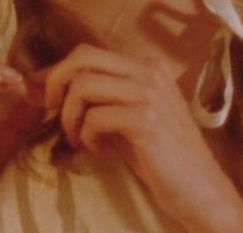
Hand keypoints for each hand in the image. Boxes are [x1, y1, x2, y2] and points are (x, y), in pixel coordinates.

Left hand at [42, 44, 242, 232]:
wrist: (200, 190)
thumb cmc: (161, 156)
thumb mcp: (129, 118)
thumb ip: (100, 99)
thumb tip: (51, 87)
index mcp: (147, 67)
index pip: (89, 53)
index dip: (58, 72)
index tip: (42, 94)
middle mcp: (149, 72)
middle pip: (83, 57)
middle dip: (55, 82)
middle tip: (51, 111)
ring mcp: (149, 94)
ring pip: (84, 85)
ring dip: (70, 116)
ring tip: (78, 139)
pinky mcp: (146, 120)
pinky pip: (95, 117)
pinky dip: (86, 136)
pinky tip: (99, 152)